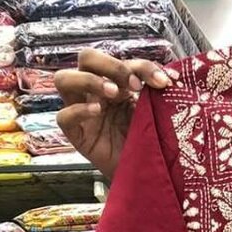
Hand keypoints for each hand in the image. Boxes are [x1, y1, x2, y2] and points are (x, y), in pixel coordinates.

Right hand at [56, 50, 177, 178]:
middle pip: (86, 58)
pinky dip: (78, 110)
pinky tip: (97, 111)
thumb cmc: (147, 140)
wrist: (144, 172)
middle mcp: (94, 91)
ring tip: (112, 93)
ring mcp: (81, 110)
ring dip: (89, 80)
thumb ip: (154, 93)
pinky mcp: (75, 133)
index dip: (142, 67)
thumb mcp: (152, 112)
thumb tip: (167, 79)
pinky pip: (64, 116)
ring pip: (64, 79)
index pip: (120, 60)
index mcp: (114, 81)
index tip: (162, 82)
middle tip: (133, 84)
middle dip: (110, 65)